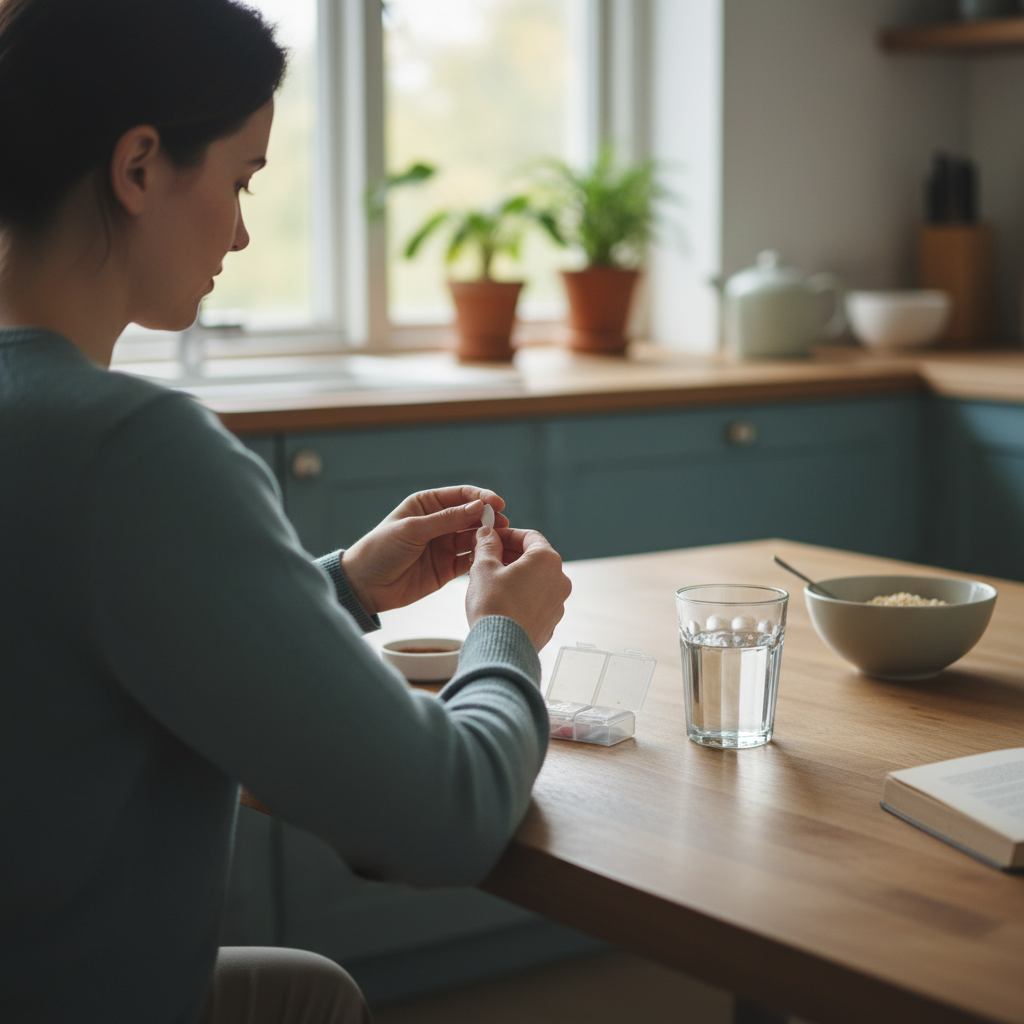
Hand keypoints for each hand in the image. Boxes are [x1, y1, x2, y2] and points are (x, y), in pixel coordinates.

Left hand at [339, 486, 509, 614]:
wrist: (365, 586)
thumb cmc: (380, 550)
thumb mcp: (412, 530)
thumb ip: (446, 519)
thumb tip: (478, 506)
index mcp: (426, 505)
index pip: (460, 496)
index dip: (481, 497)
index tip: (498, 504)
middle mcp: (438, 523)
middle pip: (471, 516)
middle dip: (489, 519)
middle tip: (503, 525)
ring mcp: (444, 546)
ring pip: (474, 538)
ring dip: (488, 538)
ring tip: (502, 541)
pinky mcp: (447, 568)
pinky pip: (470, 560)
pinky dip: (482, 558)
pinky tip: (491, 558)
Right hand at [465, 526, 570, 650]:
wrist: (501, 649)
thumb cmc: (493, 606)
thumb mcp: (483, 568)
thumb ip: (487, 545)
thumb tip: (487, 534)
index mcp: (547, 560)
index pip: (529, 537)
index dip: (508, 534)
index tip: (491, 537)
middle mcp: (559, 580)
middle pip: (535, 558)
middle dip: (510, 555)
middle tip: (487, 558)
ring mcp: (558, 603)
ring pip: (536, 580)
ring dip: (516, 576)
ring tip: (491, 581)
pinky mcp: (551, 621)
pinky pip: (537, 600)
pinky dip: (522, 595)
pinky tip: (502, 601)